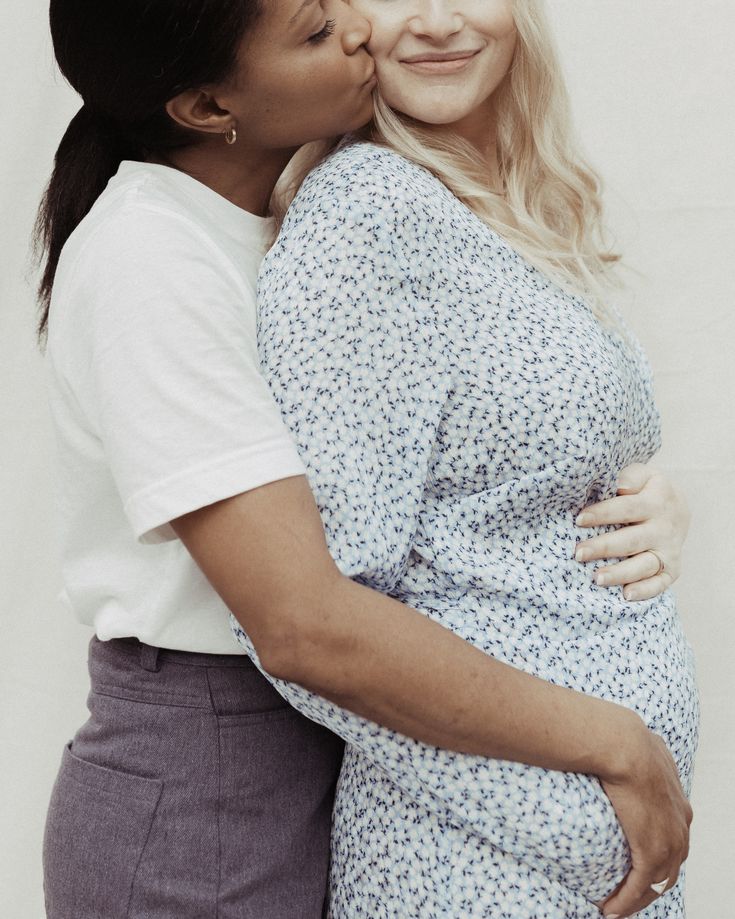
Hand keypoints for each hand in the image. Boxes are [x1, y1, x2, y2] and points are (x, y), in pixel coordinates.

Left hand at [575, 463, 689, 600]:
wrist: (677, 508)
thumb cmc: (646, 490)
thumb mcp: (641, 475)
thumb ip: (629, 477)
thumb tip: (619, 486)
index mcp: (657, 500)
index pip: (627, 508)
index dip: (603, 513)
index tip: (579, 520)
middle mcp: (665, 528)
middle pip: (632, 540)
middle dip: (604, 547)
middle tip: (578, 553)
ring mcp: (669, 550)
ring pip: (645, 565)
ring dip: (620, 573)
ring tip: (597, 579)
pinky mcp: (672, 570)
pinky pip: (660, 584)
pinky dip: (644, 591)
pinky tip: (625, 596)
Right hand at [596, 721, 692, 917]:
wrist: (625, 747)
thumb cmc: (627, 742)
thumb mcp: (646, 751)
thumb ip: (645, 758)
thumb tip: (634, 745)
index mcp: (680, 808)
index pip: (675, 845)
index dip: (658, 860)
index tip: (639, 868)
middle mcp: (680, 830)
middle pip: (669, 871)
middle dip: (649, 887)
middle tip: (627, 896)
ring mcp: (668, 843)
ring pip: (655, 885)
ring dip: (636, 901)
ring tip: (615, 909)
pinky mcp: (650, 852)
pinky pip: (638, 887)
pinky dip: (625, 902)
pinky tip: (610, 910)